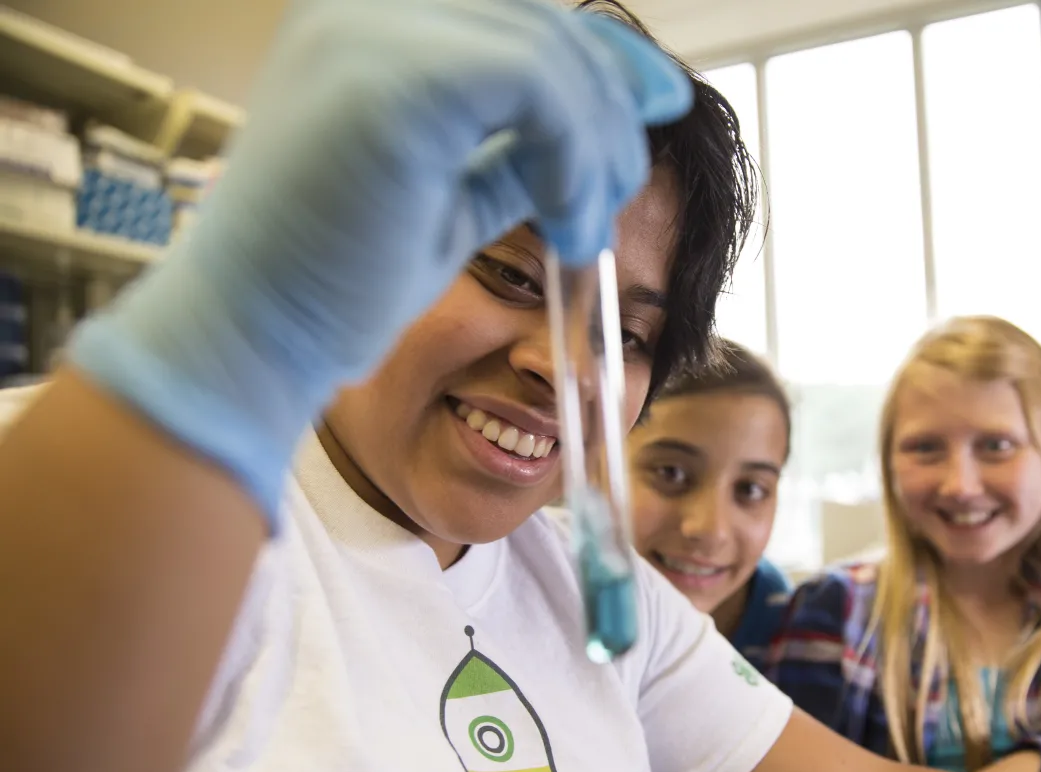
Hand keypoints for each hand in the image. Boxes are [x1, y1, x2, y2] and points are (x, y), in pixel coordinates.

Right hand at [67, 0, 689, 517]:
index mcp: (369, 29)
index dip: (599, 56)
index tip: (656, 107)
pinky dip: (576, 158)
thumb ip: (521, 149)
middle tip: (617, 195)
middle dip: (607, 107)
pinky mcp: (396, 79)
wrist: (252, 337)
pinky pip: (537, 86)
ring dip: (596, 148)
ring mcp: (372, 35)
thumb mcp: (455, 195)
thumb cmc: (337, 281)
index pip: (518, 13)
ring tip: (586, 228)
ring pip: (549, 52)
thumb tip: (617, 120)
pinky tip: (568, 226)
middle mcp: (363, 11)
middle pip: (542, 23)